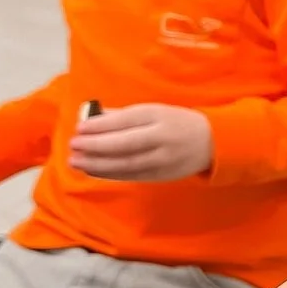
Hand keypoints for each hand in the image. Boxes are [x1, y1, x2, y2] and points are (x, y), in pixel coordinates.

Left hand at [69, 104, 212, 181]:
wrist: (212, 143)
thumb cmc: (177, 122)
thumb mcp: (153, 111)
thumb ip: (123, 115)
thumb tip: (92, 118)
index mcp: (159, 116)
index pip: (126, 121)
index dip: (101, 126)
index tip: (79, 128)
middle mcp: (161, 138)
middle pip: (124, 145)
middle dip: (95, 146)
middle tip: (74, 146)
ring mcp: (162, 159)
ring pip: (126, 164)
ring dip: (98, 164)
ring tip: (77, 162)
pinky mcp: (162, 175)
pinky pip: (132, 176)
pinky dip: (110, 174)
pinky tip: (93, 171)